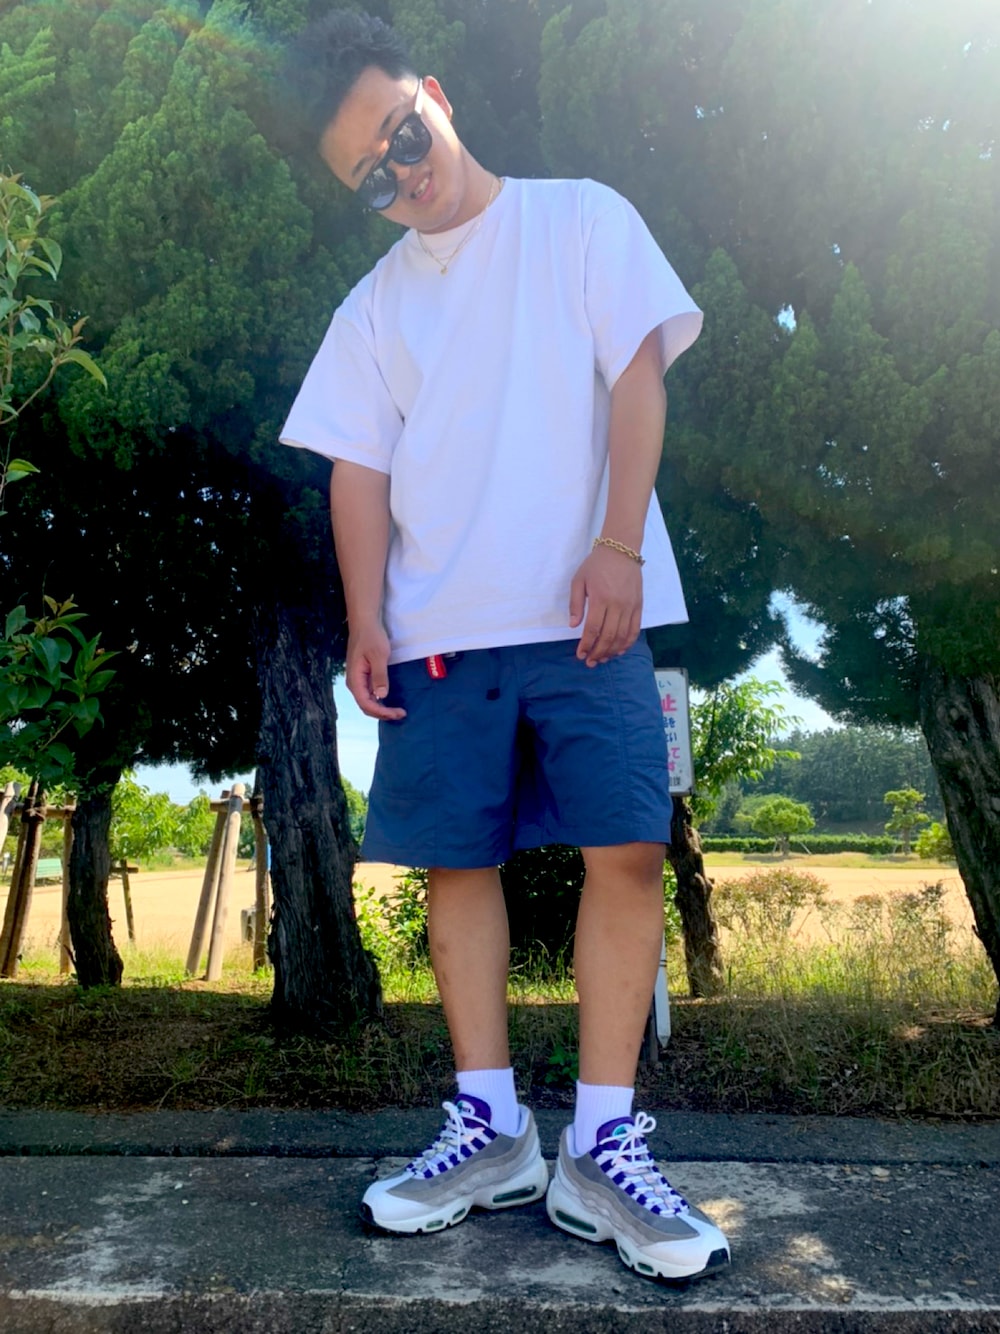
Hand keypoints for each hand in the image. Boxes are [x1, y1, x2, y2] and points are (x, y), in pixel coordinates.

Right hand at [346, 623, 405, 719]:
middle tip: (401, 714)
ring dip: (381, 708)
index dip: (381, 712)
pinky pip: (369, 694)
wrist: (364, 623)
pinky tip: (389, 701)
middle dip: (383, 713)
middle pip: (366, 706)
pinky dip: (379, 701)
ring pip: (367, 701)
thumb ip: (379, 676)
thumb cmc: (371, 637)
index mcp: (354, 679)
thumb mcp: (378, 656)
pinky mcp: (362, 676)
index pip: (366, 703)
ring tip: (397, 711)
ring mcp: (357, 680)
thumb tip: (381, 696)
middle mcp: (353, 682)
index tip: (397, 713)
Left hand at [569, 546, 642, 666]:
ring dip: (612, 651)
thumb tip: (573, 625)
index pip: (593, 628)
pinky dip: (628, 643)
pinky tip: (619, 650)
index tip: (580, 654)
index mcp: (600, 598)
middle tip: (590, 662)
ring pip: (623, 636)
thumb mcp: (579, 580)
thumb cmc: (596, 564)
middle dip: (598, 652)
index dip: (586, 645)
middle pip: (608, 636)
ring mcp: (630, 606)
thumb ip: (575, 604)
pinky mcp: (639, 606)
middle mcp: (617, 604)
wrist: (621, 550)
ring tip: (603, 659)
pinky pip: (635, 629)